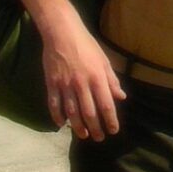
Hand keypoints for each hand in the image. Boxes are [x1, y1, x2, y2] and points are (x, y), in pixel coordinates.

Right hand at [41, 18, 126, 140]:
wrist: (62, 33)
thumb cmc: (87, 46)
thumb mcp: (104, 60)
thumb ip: (112, 80)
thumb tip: (121, 97)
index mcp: (97, 78)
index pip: (106, 105)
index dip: (110, 120)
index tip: (113, 130)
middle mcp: (82, 84)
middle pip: (89, 113)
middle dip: (96, 128)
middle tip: (99, 138)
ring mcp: (65, 85)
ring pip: (72, 112)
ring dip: (78, 127)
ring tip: (84, 135)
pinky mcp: (52, 83)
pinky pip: (54, 104)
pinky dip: (58, 116)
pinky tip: (62, 125)